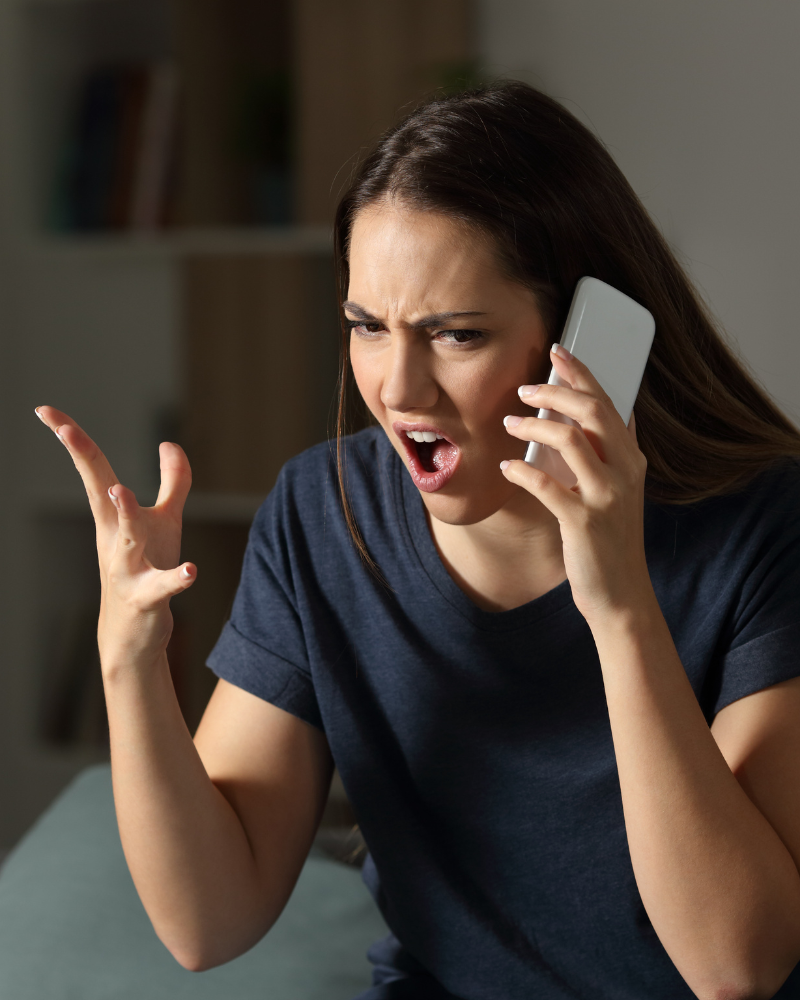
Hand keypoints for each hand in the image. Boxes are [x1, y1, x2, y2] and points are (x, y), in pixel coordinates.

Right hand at [35, 406, 195, 674]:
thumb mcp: (164, 522)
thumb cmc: (147, 569)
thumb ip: (173, 481)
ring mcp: (127, 568)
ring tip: (120, 490)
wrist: (133, 635)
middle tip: (65, 431)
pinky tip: (190, 570)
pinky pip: (161, 586)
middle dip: (84, 461)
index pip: (93, 468)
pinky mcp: (147, 598)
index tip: (45, 409)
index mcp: (113, 515)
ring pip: (125, 538)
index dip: (73, 437)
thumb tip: (169, 443)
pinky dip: (176, 579)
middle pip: (98, 492)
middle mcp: (114, 537)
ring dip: (123, 514)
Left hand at [499, 346, 650, 623]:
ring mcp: (606, 497)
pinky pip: (547, 486)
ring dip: (534, 426)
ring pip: (571, 440)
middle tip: (524, 388)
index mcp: (632, 460)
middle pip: (592, 412)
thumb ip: (612, 455)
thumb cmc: (610, 539)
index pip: (608, 402)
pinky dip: (522, 472)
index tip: (558, 351)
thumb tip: (601, 415)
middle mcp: (625, 473)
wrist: (620, 593)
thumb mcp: (618, 491)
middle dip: (556, 390)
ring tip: (509, 422)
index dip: (582, 373)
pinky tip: (506, 467)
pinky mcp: (584, 523)